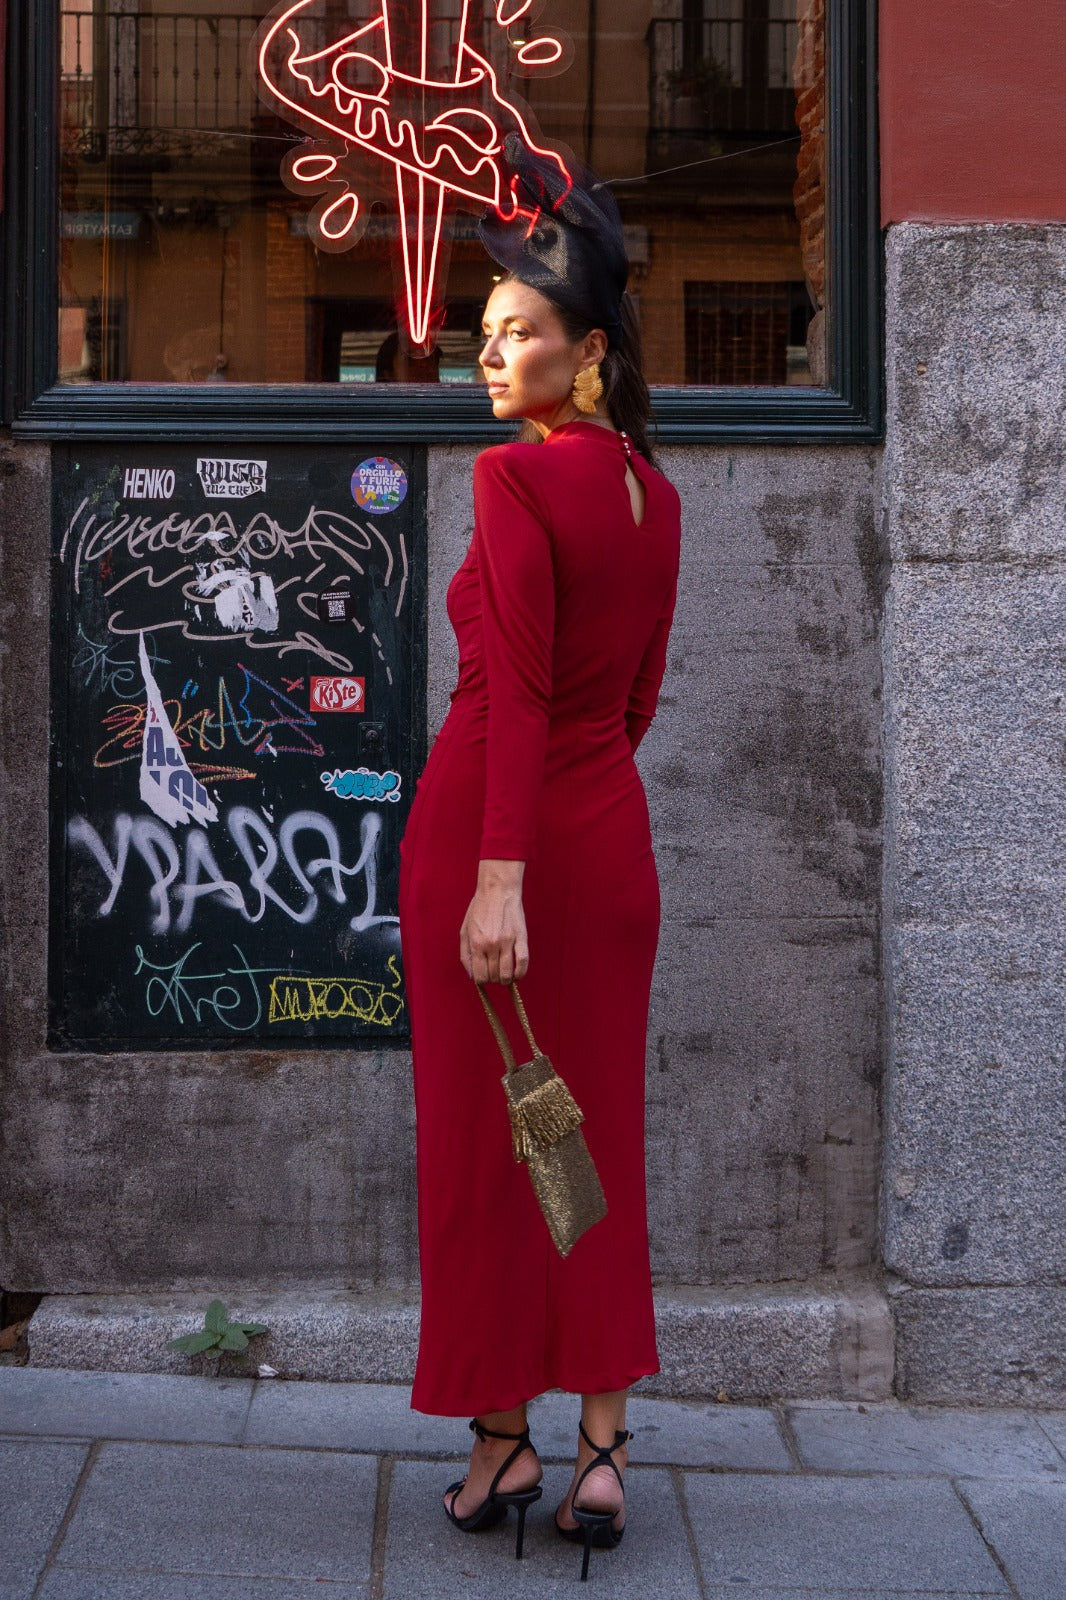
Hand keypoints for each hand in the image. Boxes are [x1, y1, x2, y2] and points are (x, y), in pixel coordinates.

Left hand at [460, 859, 528, 983]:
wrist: (497, 890)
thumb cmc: (480, 909)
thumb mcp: (465, 930)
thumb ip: (465, 954)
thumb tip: (471, 975)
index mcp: (476, 943)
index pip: (479, 976)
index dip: (481, 981)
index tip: (483, 977)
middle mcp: (491, 945)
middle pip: (494, 976)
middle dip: (493, 979)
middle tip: (494, 972)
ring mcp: (507, 942)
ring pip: (508, 973)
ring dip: (506, 979)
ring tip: (505, 975)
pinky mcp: (521, 937)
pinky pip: (523, 962)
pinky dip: (521, 973)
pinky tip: (517, 974)